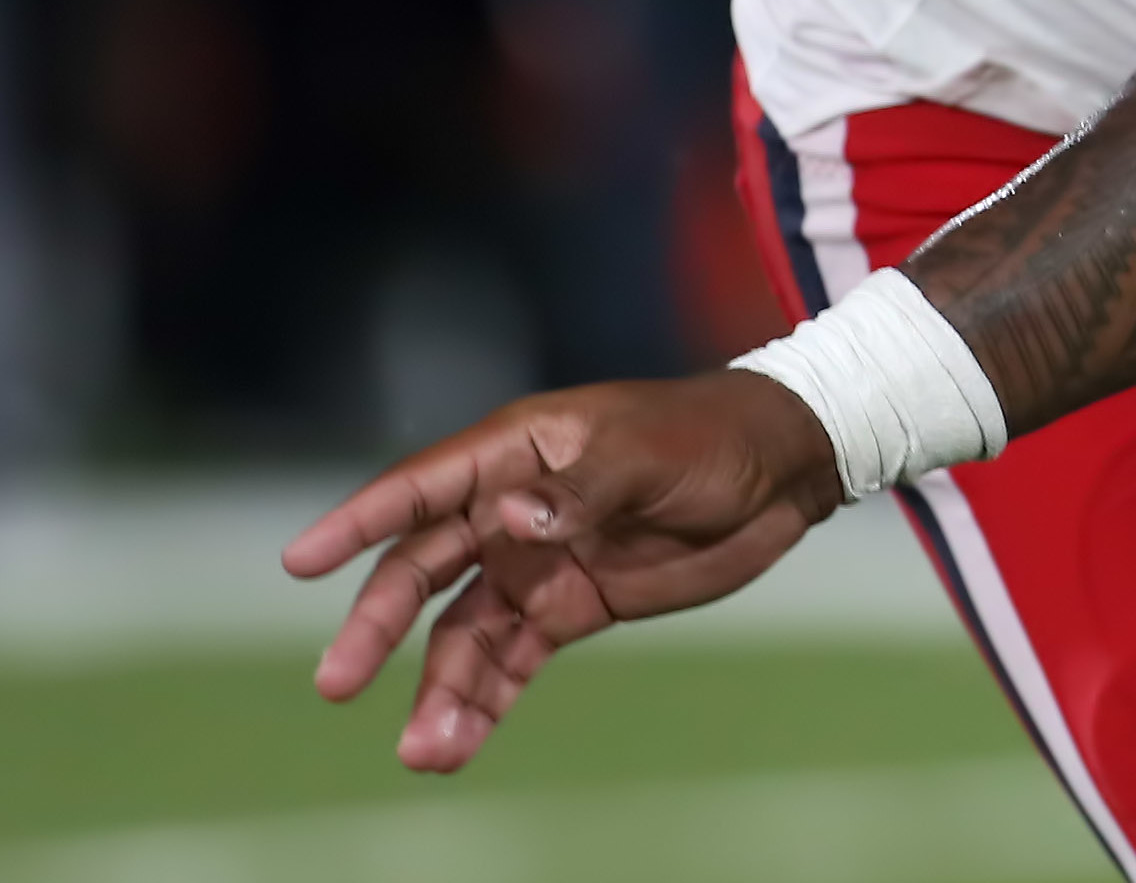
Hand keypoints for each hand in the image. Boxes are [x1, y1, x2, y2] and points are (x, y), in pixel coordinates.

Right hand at [283, 373, 848, 770]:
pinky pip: (508, 661)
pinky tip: (457, 747)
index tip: (300, 561)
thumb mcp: (650, 455)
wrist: (781, 472)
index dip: (359, 520)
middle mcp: (509, 509)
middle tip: (336, 684)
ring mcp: (533, 563)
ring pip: (460, 635)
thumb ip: (579, 490)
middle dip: (376, 628)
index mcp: (517, 452)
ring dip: (437, 691)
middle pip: (421, 571)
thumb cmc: (711, 437)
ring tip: (425, 752)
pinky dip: (482, 703)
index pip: (422, 487)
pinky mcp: (566, 609)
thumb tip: (510, 517)